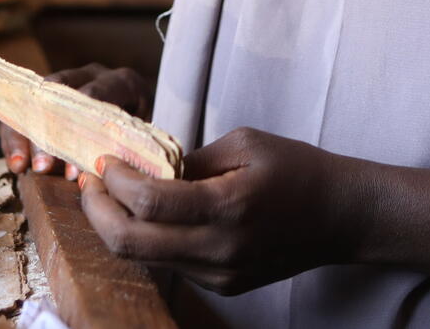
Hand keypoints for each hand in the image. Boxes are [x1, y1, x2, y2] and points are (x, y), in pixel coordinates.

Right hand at [0, 63, 152, 180]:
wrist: (142, 117)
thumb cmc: (143, 132)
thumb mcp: (143, 136)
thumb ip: (125, 149)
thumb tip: (101, 175)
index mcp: (121, 82)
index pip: (98, 93)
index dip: (81, 126)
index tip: (72, 156)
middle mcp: (91, 75)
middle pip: (58, 95)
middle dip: (47, 133)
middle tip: (42, 167)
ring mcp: (68, 82)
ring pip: (35, 100)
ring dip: (25, 136)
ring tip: (22, 166)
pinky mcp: (49, 96)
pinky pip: (24, 111)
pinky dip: (17, 137)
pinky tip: (15, 163)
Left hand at [78, 127, 363, 295]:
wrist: (340, 217)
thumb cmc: (296, 168)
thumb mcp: (245, 144)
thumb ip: (192, 158)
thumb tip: (143, 164)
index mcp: (229, 206)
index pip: (150, 202)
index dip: (114, 181)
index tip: (103, 160)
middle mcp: (220, 249)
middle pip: (132, 243)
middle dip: (97, 212)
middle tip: (90, 183)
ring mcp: (220, 274)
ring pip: (145, 259)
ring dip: (119, 226)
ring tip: (111, 195)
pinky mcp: (223, 286)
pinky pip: (170, 264)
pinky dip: (150, 239)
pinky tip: (150, 215)